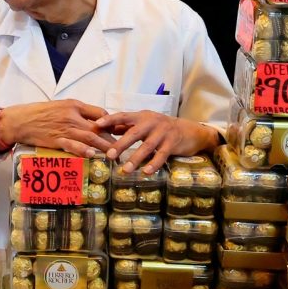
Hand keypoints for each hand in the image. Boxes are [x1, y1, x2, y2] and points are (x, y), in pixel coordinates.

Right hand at [0, 100, 113, 156]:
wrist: (20, 121)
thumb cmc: (40, 113)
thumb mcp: (61, 106)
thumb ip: (78, 111)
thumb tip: (95, 119)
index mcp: (74, 105)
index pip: (100, 113)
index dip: (112, 123)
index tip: (120, 131)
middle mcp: (72, 116)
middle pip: (99, 127)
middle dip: (113, 137)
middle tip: (125, 147)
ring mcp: (65, 129)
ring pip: (90, 137)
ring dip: (104, 146)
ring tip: (115, 154)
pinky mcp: (57, 140)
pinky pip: (73, 145)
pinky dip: (83, 150)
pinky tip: (91, 154)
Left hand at [96, 111, 218, 175]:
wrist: (190, 131)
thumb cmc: (161, 128)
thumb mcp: (144, 124)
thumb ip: (127, 127)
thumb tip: (105, 129)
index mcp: (142, 116)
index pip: (123, 116)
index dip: (110, 119)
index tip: (97, 124)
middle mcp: (152, 122)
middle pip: (134, 133)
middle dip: (121, 144)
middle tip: (110, 155)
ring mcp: (163, 132)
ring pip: (147, 146)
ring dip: (135, 158)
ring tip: (125, 170)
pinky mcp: (173, 143)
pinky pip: (162, 155)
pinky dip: (153, 164)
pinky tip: (145, 172)